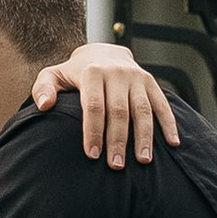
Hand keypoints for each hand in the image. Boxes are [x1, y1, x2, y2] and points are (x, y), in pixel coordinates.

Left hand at [32, 38, 179, 166]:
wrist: (103, 52)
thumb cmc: (75, 73)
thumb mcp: (54, 75)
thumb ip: (43, 88)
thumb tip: (44, 106)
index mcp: (92, 72)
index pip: (93, 105)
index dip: (93, 131)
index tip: (92, 155)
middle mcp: (117, 73)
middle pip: (119, 111)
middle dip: (118, 139)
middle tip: (116, 165)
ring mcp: (137, 78)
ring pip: (142, 110)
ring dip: (144, 136)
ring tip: (143, 161)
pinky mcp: (151, 83)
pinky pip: (162, 104)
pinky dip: (169, 123)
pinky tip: (173, 143)